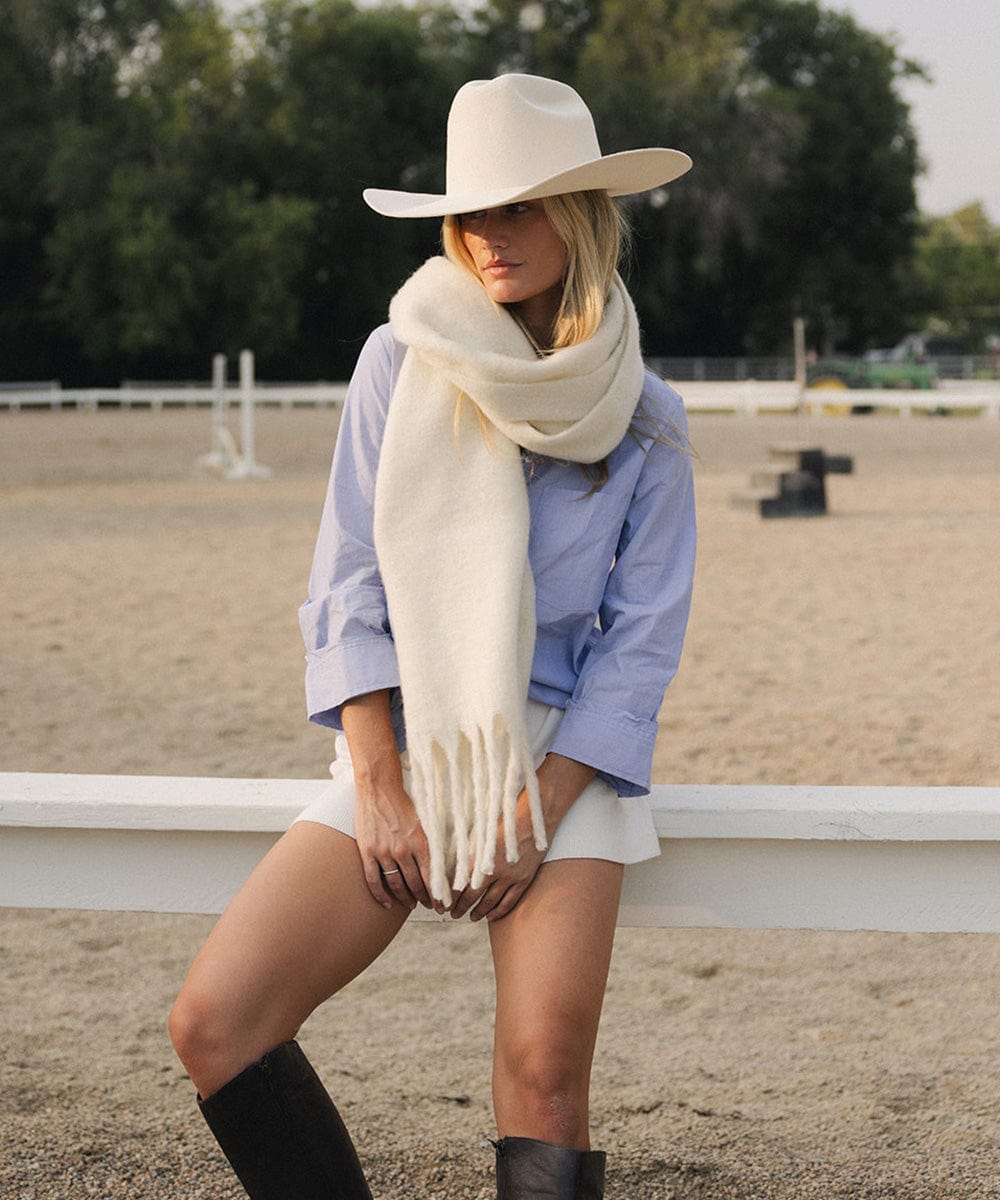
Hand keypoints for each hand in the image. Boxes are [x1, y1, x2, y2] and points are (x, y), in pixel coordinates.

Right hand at [354, 779, 441, 912]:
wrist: (378, 788)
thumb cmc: (403, 802)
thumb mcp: (423, 822)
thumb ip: (430, 843)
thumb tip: (440, 863)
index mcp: (420, 842)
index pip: (432, 877)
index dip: (438, 894)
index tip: (442, 905)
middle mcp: (403, 850)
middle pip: (415, 884)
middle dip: (424, 898)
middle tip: (429, 906)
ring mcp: (383, 852)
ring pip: (396, 885)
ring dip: (406, 898)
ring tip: (412, 905)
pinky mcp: (367, 852)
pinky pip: (374, 880)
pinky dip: (381, 896)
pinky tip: (387, 904)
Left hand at [450, 752, 597, 921]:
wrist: (536, 814)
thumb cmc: (506, 816)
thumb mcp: (482, 831)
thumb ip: (470, 850)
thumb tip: (455, 864)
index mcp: (480, 857)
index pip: (460, 885)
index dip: (451, 897)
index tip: (444, 903)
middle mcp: (494, 870)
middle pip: (473, 897)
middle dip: (461, 907)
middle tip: (452, 914)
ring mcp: (512, 876)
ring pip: (492, 903)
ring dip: (479, 912)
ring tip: (471, 918)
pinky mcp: (525, 878)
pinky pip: (511, 901)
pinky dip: (499, 911)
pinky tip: (492, 916)